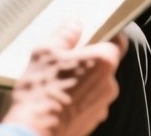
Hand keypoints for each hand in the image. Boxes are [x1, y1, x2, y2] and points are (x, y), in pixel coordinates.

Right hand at [3, 23, 124, 135]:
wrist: (32, 133)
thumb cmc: (40, 93)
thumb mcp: (44, 53)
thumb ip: (64, 36)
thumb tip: (73, 26)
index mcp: (103, 62)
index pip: (117, 42)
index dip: (106, 37)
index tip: (94, 36)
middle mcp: (109, 84)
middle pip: (104, 66)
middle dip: (88, 63)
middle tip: (66, 63)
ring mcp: (102, 106)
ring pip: (96, 87)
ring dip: (82, 83)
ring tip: (57, 85)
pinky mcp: (93, 122)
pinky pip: (89, 105)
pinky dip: (78, 101)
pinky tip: (58, 101)